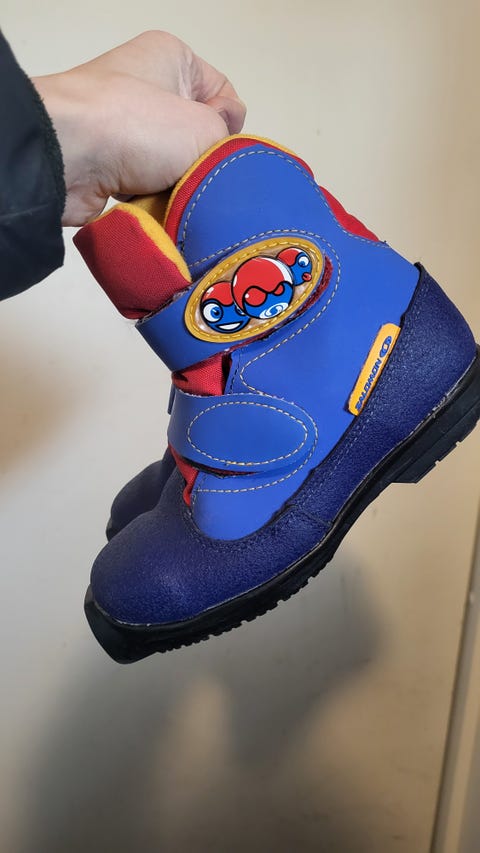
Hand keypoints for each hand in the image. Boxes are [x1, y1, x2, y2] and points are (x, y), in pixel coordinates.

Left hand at [32, 31, 245, 225]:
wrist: (67, 159)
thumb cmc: (138, 128)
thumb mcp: (206, 129)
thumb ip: (229, 143)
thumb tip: (215, 158)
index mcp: (171, 58)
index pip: (224, 95)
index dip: (230, 126)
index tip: (218, 147)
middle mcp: (146, 86)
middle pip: (197, 136)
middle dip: (203, 163)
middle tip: (201, 180)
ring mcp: (124, 127)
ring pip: (174, 166)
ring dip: (179, 186)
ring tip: (175, 195)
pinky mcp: (109, 165)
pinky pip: (148, 186)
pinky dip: (155, 200)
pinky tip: (155, 207)